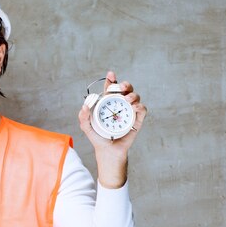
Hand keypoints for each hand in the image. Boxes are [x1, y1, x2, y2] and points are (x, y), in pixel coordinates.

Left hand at [78, 71, 146, 187]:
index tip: (111, 74)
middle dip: (124, 84)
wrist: (108, 151)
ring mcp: (130, 112)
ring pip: (135, 96)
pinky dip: (140, 106)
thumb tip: (85, 106)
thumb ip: (83, 117)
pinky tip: (135, 106)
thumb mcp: (86, 127)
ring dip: (132, 95)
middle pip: (126, 89)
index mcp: (109, 103)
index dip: (112, 80)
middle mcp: (121, 105)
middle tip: (120, 88)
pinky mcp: (137, 120)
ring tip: (126, 99)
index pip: (111, 88)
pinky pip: (142, 110)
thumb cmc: (98, 138)